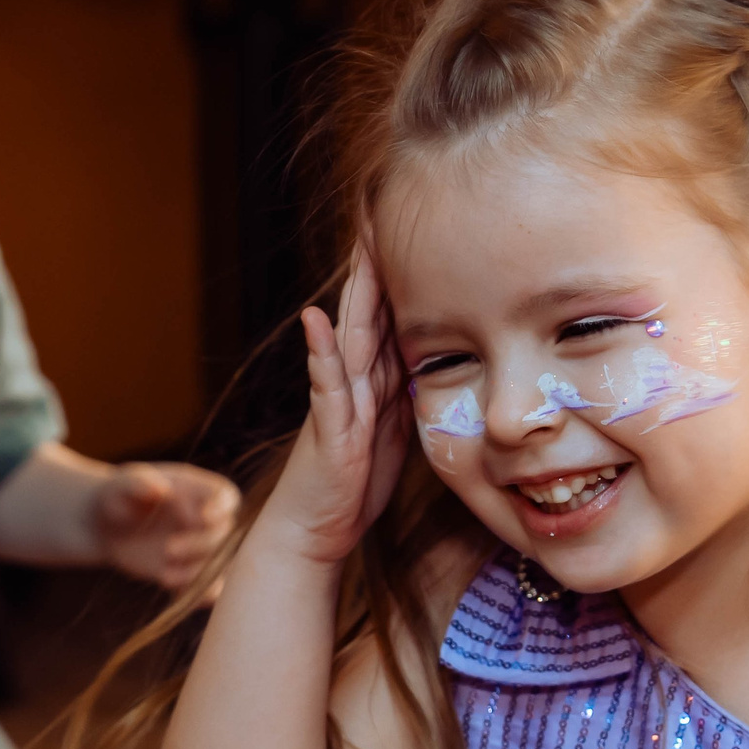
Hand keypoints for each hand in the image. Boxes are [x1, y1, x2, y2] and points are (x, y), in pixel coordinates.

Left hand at [93, 461, 239, 591]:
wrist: (106, 527)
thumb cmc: (117, 496)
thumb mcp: (121, 485)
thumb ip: (139, 483)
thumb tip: (162, 489)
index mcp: (196, 491)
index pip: (226, 497)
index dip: (222, 508)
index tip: (203, 517)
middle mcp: (205, 520)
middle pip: (224, 534)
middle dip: (201, 544)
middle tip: (168, 549)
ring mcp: (200, 548)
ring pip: (220, 564)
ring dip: (199, 573)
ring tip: (165, 576)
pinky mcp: (189, 572)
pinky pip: (208, 589)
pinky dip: (198, 595)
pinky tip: (175, 595)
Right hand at [261, 245, 408, 564]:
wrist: (313, 533)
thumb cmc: (353, 486)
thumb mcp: (392, 434)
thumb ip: (404, 395)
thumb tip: (435, 363)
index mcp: (372, 382)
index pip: (388, 317)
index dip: (401, 278)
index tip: (419, 234)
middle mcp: (351, 383)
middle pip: (366, 313)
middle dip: (377, 266)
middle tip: (383, 214)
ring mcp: (336, 403)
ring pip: (347, 338)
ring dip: (353, 294)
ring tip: (359, 249)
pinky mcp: (328, 431)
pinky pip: (325, 387)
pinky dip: (321, 352)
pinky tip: (316, 320)